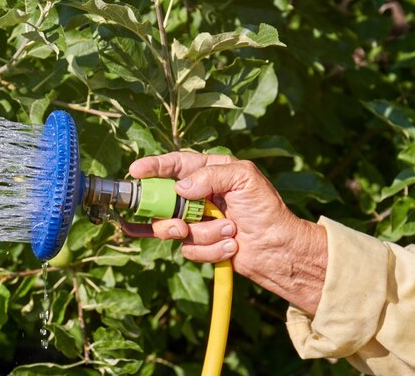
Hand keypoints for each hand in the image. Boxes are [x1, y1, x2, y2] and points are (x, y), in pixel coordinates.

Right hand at [129, 152, 327, 313]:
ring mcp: (196, 220)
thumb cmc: (266, 208)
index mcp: (208, 172)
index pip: (174, 165)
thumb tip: (180, 188)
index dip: (153, 167)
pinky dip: (211, 250)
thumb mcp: (244, 178)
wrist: (279, 248)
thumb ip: (210, 175)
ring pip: (174, 228)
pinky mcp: (199, 243)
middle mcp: (198, 195)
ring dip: (204, 233)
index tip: (136, 171)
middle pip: (163, 200)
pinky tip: (231, 246)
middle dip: (169, 214)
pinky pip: (188, 249)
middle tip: (181, 224)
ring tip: (230, 231)